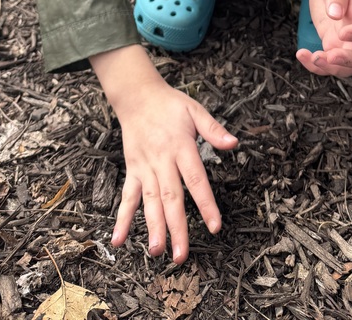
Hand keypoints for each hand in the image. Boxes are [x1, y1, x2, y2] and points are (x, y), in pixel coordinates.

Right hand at [91, 45, 236, 263]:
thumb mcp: (195, 110)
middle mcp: (161, 161)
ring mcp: (144, 168)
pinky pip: (127, 197)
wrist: (137, 96)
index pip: (195, 180)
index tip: (215, 226)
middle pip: (171, 198)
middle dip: (176, 228)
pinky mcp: (132, 170)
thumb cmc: (170, 105)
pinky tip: (118, 240)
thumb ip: (213, 129)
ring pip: (149, 202)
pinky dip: (122, 219)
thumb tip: (234, 143)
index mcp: (181, 147)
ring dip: (152, 228)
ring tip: (157, 252)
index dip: (205, 204)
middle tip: (182, 255)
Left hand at [295, 0, 351, 77]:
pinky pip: (330, 63)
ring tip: (311, 57)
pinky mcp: (333, 43)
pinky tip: (302, 54)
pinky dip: (316, 65)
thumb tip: (335, 12)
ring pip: (350, 65)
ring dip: (332, 69)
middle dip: (350, 61)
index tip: (342, 32)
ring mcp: (348, 39)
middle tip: (330, 57)